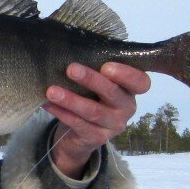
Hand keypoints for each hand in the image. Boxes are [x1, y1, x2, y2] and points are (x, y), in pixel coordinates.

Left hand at [43, 62, 150, 178]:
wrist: (78, 135)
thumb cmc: (89, 98)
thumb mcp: (96, 84)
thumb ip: (94, 70)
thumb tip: (72, 50)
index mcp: (130, 90)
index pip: (141, 82)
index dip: (126, 74)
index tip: (106, 66)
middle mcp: (126, 108)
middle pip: (113, 93)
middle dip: (91, 80)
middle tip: (71, 69)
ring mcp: (113, 125)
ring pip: (93, 111)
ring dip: (71, 100)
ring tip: (52, 91)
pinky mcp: (98, 138)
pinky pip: (79, 124)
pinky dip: (62, 113)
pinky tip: (48, 104)